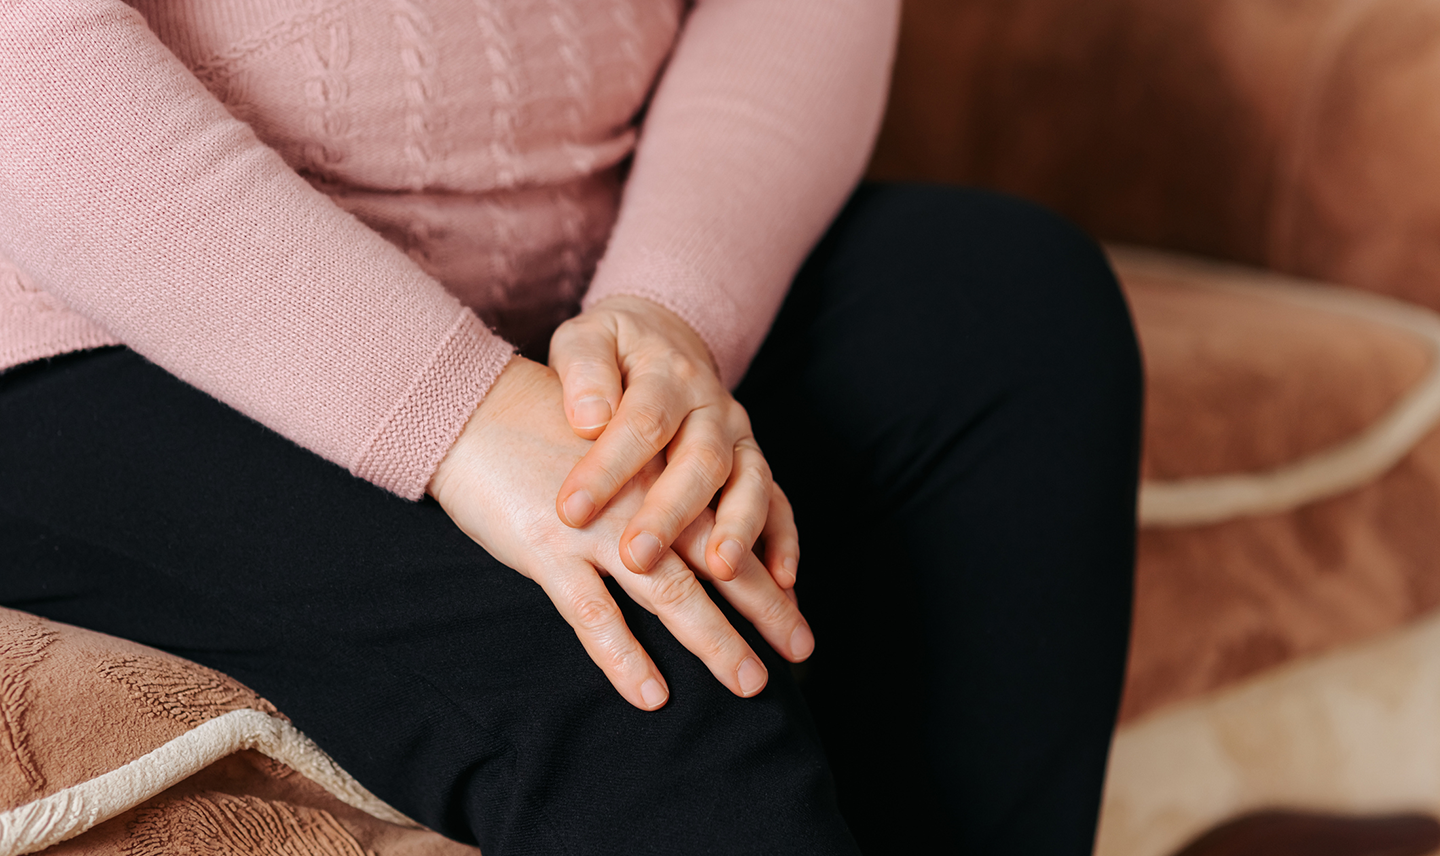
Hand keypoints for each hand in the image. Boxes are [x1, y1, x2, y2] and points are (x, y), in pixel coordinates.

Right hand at [428, 357, 814, 710]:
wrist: (472, 408)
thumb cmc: (545, 431)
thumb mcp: (614, 449)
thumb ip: (655, 484)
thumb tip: (696, 534)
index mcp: (662, 471)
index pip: (733, 522)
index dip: (770, 566)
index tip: (797, 606)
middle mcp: (643, 499)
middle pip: (719, 561)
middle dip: (765, 609)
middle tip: (800, 650)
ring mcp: (597, 529)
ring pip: (671, 593)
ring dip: (714, 640)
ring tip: (749, 681)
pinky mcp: (549, 549)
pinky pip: (594, 615)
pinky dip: (625, 657)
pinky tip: (652, 693)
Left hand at [548, 296, 799, 590]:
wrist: (662, 338)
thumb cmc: (612, 350)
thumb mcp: (587, 338)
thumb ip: (584, 372)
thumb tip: (588, 418)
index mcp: (666, 373)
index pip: (642, 421)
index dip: (608, 468)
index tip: (571, 510)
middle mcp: (712, 405)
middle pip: (701, 459)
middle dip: (670, 513)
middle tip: (637, 558)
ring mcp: (739, 436)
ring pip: (750, 481)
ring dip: (738, 528)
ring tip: (721, 571)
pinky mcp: (753, 462)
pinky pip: (779, 500)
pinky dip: (783, 539)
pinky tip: (780, 579)